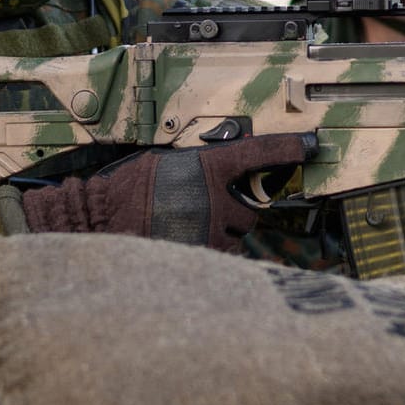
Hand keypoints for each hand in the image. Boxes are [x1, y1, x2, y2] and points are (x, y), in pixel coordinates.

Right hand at [19, 134, 314, 250]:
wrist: (94, 223)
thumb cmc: (124, 192)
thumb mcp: (164, 166)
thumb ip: (200, 169)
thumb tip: (226, 174)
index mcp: (205, 168)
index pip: (257, 153)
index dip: (287, 149)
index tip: (310, 146)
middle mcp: (214, 198)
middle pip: (248, 209)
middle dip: (231, 212)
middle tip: (197, 211)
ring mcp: (211, 231)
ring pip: (236, 237)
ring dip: (219, 235)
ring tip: (183, 230)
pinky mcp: (204, 259)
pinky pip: (222, 259)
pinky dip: (209, 257)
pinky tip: (182, 248)